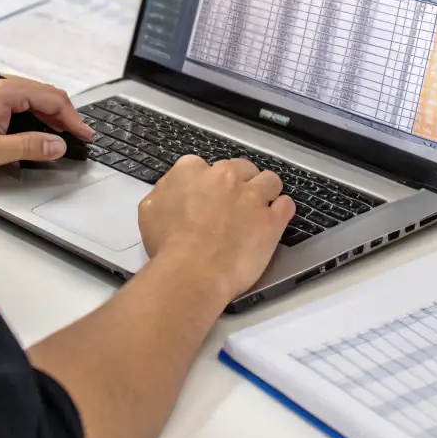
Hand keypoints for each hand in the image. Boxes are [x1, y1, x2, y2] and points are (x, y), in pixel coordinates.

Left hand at [0, 78, 93, 175]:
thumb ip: (29, 146)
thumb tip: (58, 145)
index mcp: (5, 90)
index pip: (51, 98)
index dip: (72, 118)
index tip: (85, 135)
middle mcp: (0, 87)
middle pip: (44, 96)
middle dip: (65, 116)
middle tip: (80, 138)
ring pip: (33, 101)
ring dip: (51, 118)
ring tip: (64, 138)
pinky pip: (21, 107)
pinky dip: (36, 119)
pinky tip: (39, 134)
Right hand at [138, 156, 294, 303]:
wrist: (192, 271)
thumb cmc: (167, 246)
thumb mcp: (149, 210)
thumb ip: (164, 191)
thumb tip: (171, 190)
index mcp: (191, 170)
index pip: (203, 166)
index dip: (207, 183)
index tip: (206, 197)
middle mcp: (224, 176)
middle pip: (240, 168)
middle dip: (239, 183)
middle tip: (233, 204)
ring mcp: (251, 196)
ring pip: (269, 180)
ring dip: (265, 191)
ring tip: (259, 208)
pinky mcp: (272, 219)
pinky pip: (286, 205)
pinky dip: (282, 211)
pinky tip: (275, 220)